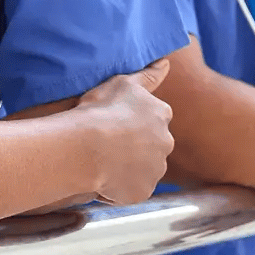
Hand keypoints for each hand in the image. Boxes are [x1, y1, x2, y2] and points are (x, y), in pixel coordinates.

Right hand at [72, 58, 173, 204]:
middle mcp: (166, 141)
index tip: (115, 124)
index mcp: (162, 114)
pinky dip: (120, 188)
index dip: (132, 123)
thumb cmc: (101, 111)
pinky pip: (132, 190)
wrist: (87, 147)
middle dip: (135, 147)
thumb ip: (148, 75)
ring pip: (143, 169)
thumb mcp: (124, 83)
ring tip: (102, 163)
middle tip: (108, 145)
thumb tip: (167, 63)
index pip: (154, 119)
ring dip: (128, 167)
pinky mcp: (143, 191)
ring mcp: (156, 168)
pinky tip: (102, 179)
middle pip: (152, 145)